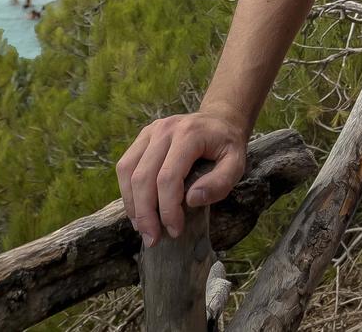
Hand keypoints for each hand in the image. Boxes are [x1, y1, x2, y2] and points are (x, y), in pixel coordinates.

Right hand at [116, 111, 247, 245]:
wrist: (219, 121)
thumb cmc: (227, 147)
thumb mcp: (236, 164)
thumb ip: (220, 183)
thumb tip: (192, 200)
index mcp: (189, 134)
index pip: (168, 177)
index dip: (168, 208)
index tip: (175, 231)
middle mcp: (165, 129)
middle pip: (143, 176)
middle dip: (145, 213)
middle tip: (152, 239)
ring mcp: (151, 131)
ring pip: (128, 171)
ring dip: (132, 204)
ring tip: (142, 228)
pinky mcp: (142, 137)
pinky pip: (125, 166)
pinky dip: (127, 191)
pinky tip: (137, 210)